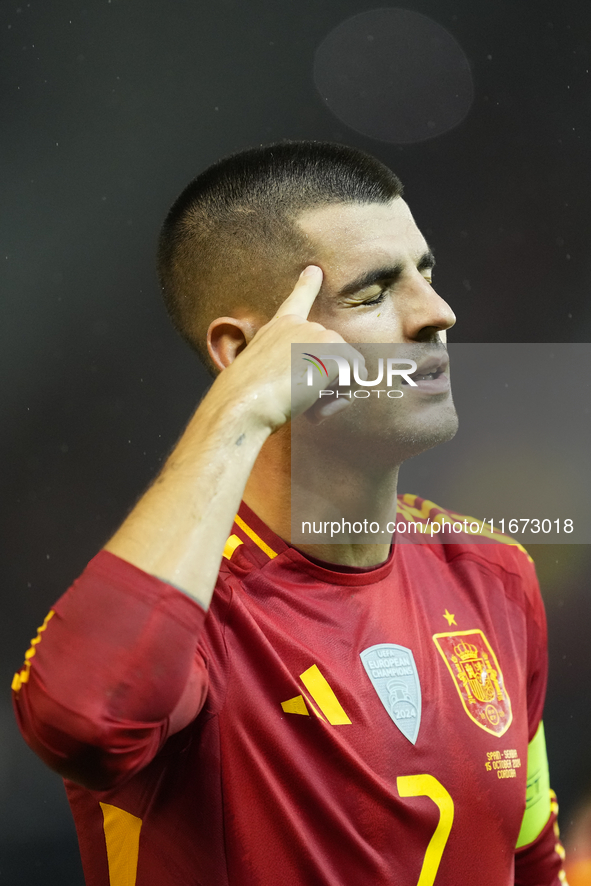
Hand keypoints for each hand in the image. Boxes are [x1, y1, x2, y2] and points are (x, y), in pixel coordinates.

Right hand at [217, 266, 365, 430]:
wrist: (242, 403)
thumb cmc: (245, 400)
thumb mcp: (262, 377)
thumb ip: (288, 374)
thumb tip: (322, 390)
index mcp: (276, 330)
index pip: (295, 301)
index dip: (307, 285)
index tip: (314, 270)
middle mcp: (299, 325)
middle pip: (333, 352)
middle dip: (330, 379)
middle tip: (306, 403)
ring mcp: (316, 333)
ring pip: (347, 364)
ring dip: (337, 390)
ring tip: (309, 405)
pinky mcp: (331, 347)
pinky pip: (356, 374)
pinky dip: (343, 396)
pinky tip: (319, 404)